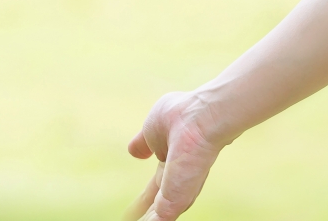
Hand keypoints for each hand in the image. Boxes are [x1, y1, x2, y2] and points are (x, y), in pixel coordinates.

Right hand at [125, 90, 229, 220]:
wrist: (195, 121)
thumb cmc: (178, 116)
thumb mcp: (153, 128)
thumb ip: (144, 143)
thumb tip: (135, 152)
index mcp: (172, 162)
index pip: (156, 187)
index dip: (144, 199)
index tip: (132, 210)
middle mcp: (178, 180)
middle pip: (157, 206)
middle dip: (144, 215)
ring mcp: (178, 193)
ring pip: (157, 218)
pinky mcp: (175, 202)